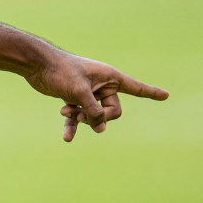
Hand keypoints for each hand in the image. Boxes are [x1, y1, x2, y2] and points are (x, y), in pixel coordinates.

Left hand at [25, 52, 168, 141]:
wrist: (36, 64)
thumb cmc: (60, 71)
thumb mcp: (79, 93)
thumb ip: (93, 112)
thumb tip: (101, 129)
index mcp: (109, 76)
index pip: (136, 87)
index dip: (151, 92)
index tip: (166, 95)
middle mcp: (102, 84)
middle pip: (112, 111)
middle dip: (97, 116)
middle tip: (80, 113)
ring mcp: (88, 92)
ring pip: (95, 115)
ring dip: (82, 119)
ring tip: (67, 114)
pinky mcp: (74, 99)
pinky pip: (79, 116)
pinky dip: (73, 125)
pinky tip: (67, 138)